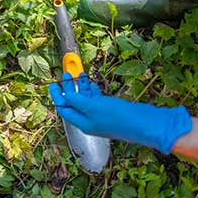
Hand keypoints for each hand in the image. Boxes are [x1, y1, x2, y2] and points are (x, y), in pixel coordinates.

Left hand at [49, 73, 191, 153]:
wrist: (145, 123)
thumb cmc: (119, 117)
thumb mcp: (93, 106)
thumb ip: (77, 100)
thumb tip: (65, 95)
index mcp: (83, 123)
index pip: (64, 109)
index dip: (57, 96)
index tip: (53, 83)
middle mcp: (90, 121)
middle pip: (74, 103)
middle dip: (69, 88)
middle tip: (66, 74)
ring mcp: (101, 117)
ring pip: (85, 100)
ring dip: (81, 87)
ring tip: (79, 75)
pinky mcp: (111, 112)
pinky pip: (96, 100)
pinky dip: (92, 91)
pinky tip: (92, 84)